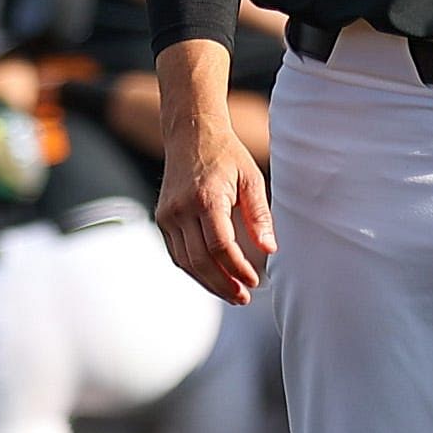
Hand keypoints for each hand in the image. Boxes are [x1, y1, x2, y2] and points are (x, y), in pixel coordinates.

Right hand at [158, 107, 274, 305]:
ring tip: (231, 294)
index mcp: (205, 198)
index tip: (255, 281)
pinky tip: (213, 278)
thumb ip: (260, 215)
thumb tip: (270, 249)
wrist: (190, 134)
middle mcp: (181, 209)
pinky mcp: (162, 218)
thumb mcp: (251, 179)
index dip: (238, 269)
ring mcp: (167, 215)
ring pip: (185, 262)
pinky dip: (194, 270)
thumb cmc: (226, 155)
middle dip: (223, 284)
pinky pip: (177, 253)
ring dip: (208, 282)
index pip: (220, 246)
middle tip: (243, 298)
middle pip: (200, 260)